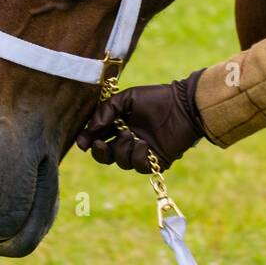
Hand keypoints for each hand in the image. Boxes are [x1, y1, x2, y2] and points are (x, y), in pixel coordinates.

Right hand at [76, 68, 209, 172]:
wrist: (183, 104)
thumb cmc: (156, 98)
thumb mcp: (127, 98)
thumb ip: (107, 110)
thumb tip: (91, 129)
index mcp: (120, 125)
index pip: (99, 138)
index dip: (88, 142)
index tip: (82, 142)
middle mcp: (129, 140)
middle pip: (106, 156)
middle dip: (99, 152)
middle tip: (101, 144)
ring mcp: (142, 151)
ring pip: (121, 162)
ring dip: (121, 150)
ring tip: (130, 135)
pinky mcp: (156, 160)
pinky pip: (139, 166)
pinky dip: (138, 156)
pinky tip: (144, 143)